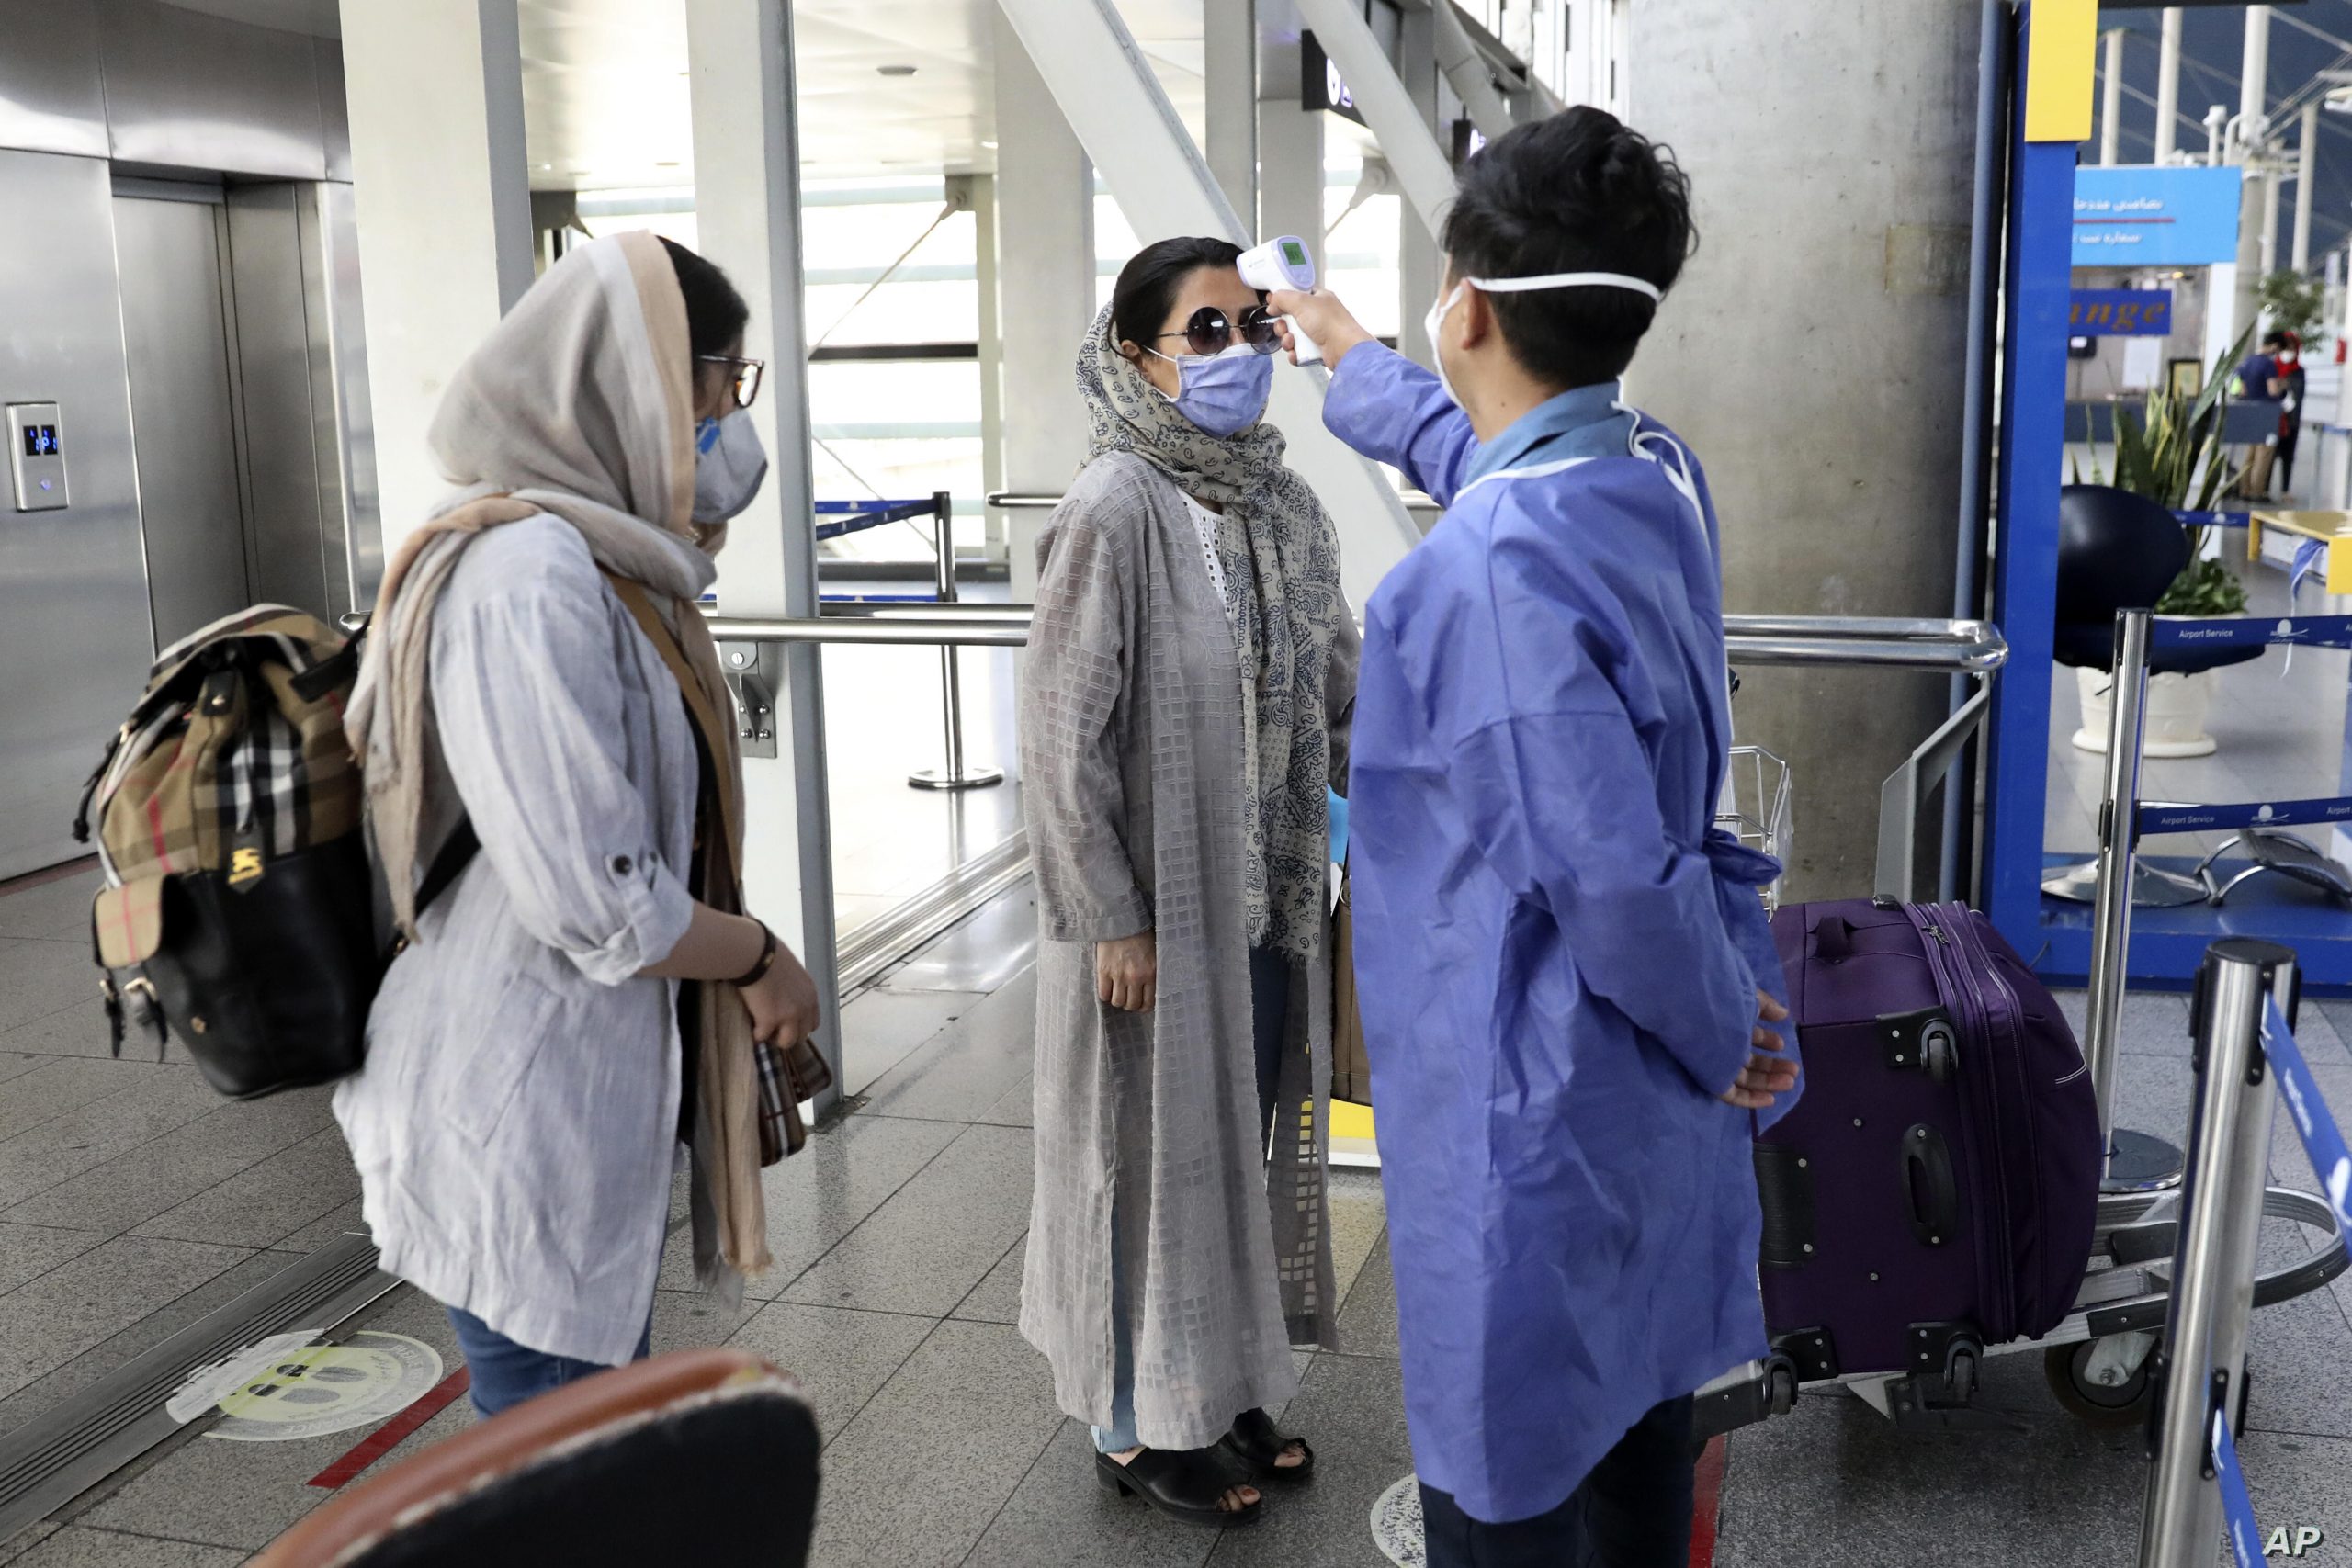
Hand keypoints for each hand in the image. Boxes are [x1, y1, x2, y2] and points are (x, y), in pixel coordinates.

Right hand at [742, 942, 821, 1045]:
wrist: (756, 956)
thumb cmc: (770, 954)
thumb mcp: (792, 970)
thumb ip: (794, 986)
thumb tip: (784, 991)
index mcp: (811, 994)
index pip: (813, 1022)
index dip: (800, 1025)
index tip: (787, 1023)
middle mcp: (804, 1008)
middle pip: (802, 1035)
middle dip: (788, 1034)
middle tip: (773, 1028)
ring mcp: (788, 1016)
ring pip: (786, 1042)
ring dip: (774, 1038)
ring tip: (762, 1031)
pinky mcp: (769, 1021)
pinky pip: (762, 1037)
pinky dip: (755, 1035)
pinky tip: (750, 1028)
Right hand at [1095, 931, 1156, 1011]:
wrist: (1121, 919)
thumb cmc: (1140, 934)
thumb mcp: (1155, 952)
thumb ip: (1154, 971)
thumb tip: (1153, 988)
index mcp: (1151, 973)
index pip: (1148, 1003)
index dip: (1143, 1007)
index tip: (1140, 1003)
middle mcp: (1136, 977)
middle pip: (1132, 1005)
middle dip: (1130, 1004)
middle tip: (1128, 997)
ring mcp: (1119, 975)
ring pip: (1118, 1002)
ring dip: (1118, 1000)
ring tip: (1118, 992)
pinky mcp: (1104, 971)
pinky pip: (1103, 994)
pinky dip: (1105, 995)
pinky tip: (1108, 987)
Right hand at [1265, 287, 1375, 368]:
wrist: (1344, 349)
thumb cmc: (1331, 323)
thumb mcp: (1301, 302)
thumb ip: (1282, 298)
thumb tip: (1272, 303)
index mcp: (1318, 298)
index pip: (1296, 294)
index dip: (1283, 299)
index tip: (1273, 304)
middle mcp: (1318, 315)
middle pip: (1290, 317)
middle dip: (1283, 324)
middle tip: (1284, 327)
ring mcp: (1318, 333)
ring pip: (1293, 336)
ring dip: (1287, 340)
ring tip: (1291, 342)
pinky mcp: (1317, 350)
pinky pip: (1298, 351)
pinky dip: (1295, 353)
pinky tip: (1296, 353)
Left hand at [1721, 991, 1798, 1109]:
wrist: (1694, 1010)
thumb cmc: (1721, 998)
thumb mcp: (1747, 997)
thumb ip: (1766, 1006)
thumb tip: (1784, 1014)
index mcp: (1726, 1023)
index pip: (1746, 1036)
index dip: (1765, 1040)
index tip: (1782, 1044)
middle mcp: (1720, 1044)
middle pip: (1748, 1060)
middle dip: (1771, 1065)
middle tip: (1793, 1068)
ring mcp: (1715, 1063)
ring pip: (1744, 1078)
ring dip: (1768, 1082)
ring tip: (1790, 1081)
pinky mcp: (1711, 1080)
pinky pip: (1732, 1095)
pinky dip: (1751, 1099)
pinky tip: (1771, 1099)